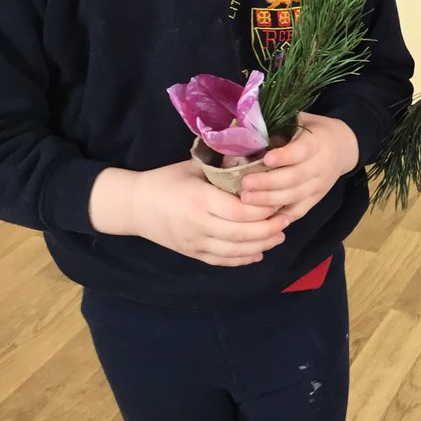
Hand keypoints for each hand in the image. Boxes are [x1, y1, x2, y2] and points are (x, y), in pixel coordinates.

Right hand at [90, 162, 288, 265]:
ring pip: (234, 251)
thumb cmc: (166, 180)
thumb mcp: (193, 167)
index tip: (279, 203)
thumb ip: (222, 166)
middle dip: (268, 229)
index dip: (263, 211)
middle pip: (242, 234)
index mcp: (199, 199)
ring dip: (260, 245)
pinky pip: (221, 261)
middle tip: (286, 221)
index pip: (240, 212)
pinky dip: (242, 259)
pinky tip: (258, 252)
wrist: (134, 206)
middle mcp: (198, 225)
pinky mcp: (192, 254)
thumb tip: (256, 160)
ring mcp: (194, 243)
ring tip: (279, 236)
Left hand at [239, 112, 358, 221]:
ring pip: (295, 196)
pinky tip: (263, 218)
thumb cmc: (314, 131)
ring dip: (270, 200)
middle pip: (296, 177)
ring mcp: (319, 185)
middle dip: (269, 182)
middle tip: (245, 183)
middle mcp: (320, 166)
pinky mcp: (316, 199)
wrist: (343, 147)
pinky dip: (282, 217)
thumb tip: (249, 135)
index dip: (285, 156)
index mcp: (317, 142)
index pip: (302, 151)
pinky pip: (299, 211)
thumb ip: (280, 127)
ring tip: (247, 199)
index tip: (266, 159)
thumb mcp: (301, 121)